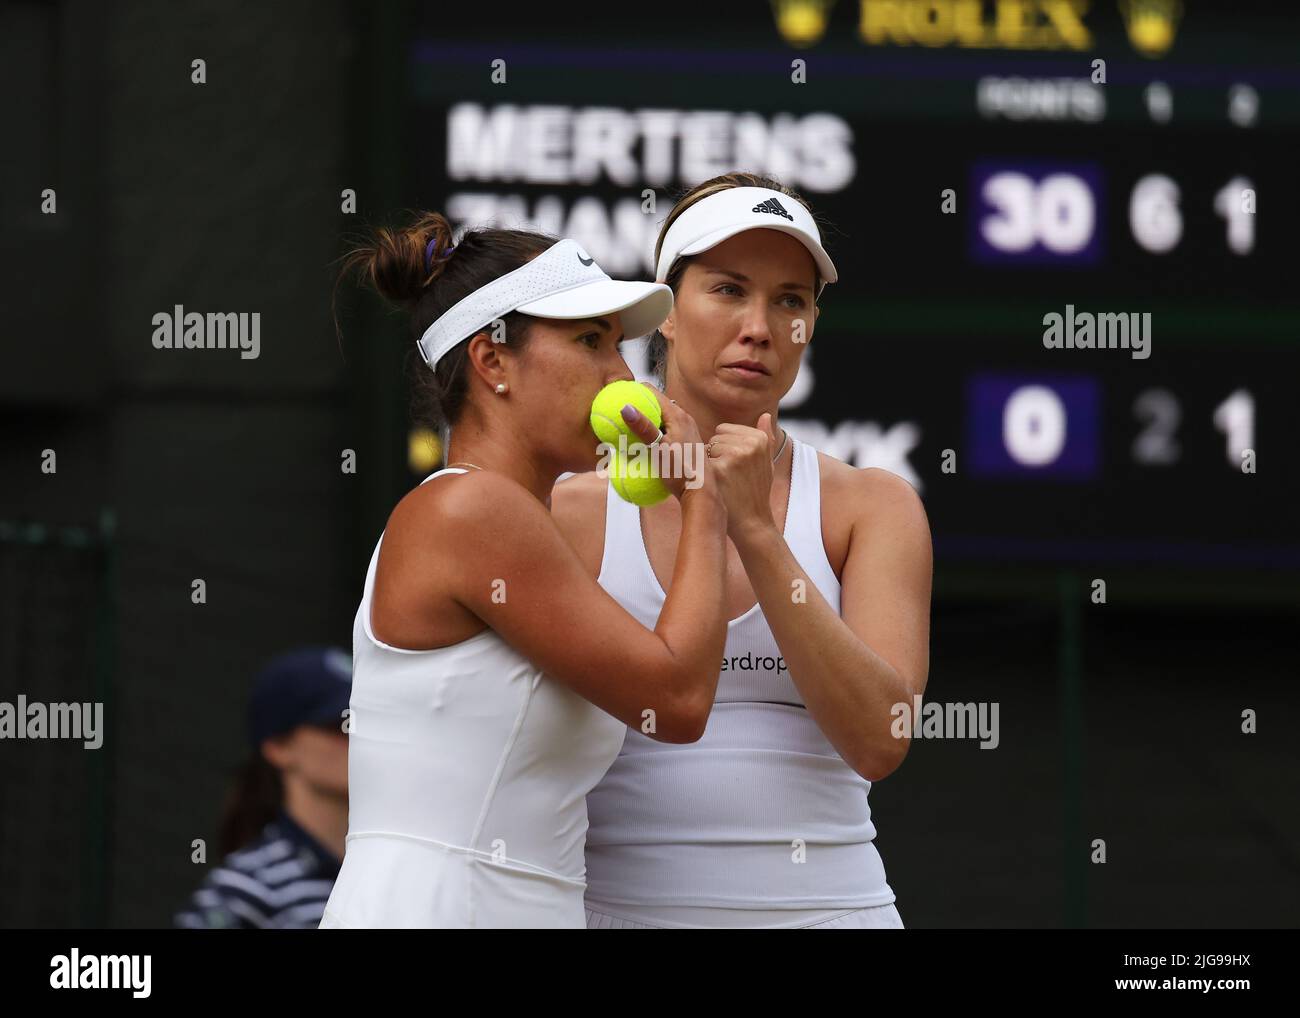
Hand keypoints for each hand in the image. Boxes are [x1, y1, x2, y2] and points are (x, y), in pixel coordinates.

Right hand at [618, 385, 713, 502]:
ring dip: (642, 420)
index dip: (632, 390)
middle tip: (614, 410)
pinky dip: (649, 433)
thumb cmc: (681, 472)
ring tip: (622, 426)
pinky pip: (661, 431)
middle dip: (635, 405)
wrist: (700, 493)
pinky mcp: (682, 443)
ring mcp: (684, 431)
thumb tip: (625, 407)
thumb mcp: (658, 449)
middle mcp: (683, 418)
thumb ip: (643, 428)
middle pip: (654, 403)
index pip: (651, 391)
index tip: (614, 395)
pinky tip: (637, 444)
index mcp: (677, 415)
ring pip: (658, 418)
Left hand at [705, 412, 779, 540]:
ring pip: (705, 448)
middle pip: (714, 438)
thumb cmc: (755, 492)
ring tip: (724, 481)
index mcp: (760, 439)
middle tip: (729, 476)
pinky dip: (702, 472)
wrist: (751, 522)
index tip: (736, 466)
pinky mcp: (719, 468)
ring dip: (709, 463)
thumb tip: (766, 415)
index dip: (724, 448)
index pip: (724, 429)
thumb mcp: (766, 463)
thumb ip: (765, 437)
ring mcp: (734, 455)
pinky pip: (699, 461)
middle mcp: (749, 444)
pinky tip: (714, 485)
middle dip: (716, 454)